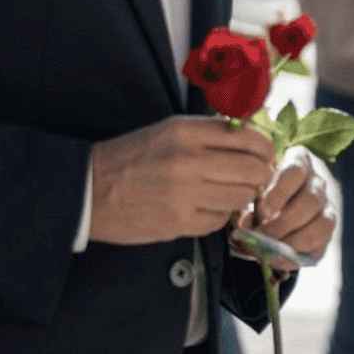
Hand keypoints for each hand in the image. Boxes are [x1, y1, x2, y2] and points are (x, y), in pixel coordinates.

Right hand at [88, 116, 274, 244]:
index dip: (264, 149)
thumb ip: (210, 131)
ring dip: (240, 196)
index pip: (249, 138)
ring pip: (242, 197)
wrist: (88, 190)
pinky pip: (220, 220)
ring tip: (226, 192)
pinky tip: (205, 208)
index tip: (263, 155)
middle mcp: (189, 161)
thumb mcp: (169, 130)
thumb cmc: (132, 157)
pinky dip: (218, 216)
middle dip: (259, 175)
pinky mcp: (179, 223)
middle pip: (254, 170)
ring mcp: (185, 195)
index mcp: (186, 132)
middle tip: (252, 177)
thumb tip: (252, 136)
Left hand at [238, 150, 337, 272]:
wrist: (267, 214)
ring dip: (293, 239)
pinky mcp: (327, 229)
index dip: (280, 191)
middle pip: (311, 199)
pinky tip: (279, 257)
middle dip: (285, 222)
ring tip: (270, 249)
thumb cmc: (256, 197)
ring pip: (322, 222)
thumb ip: (246, 207)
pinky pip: (322, 242)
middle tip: (262, 235)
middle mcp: (316, 181)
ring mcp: (326, 205)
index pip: (296, 170)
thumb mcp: (249, 197)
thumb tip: (246, 224)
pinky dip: (299, 252)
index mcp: (297, 161)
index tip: (262, 209)